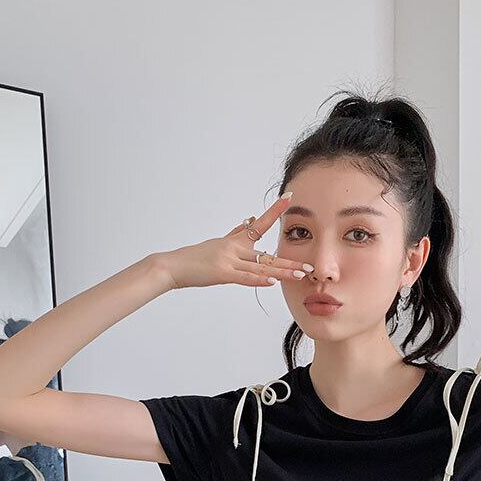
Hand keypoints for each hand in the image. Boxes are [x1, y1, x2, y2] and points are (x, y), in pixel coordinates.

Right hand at [155, 193, 312, 291]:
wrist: (172, 267)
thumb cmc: (194, 258)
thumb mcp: (217, 243)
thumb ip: (235, 233)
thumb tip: (249, 219)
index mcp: (235, 241)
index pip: (259, 223)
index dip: (275, 211)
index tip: (290, 198)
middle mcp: (234, 248)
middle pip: (267, 254)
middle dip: (289, 260)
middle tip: (308, 264)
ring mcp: (228, 260)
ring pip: (261, 267)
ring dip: (282, 272)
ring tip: (300, 275)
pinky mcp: (221, 273)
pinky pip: (244, 278)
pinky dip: (258, 280)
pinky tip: (272, 282)